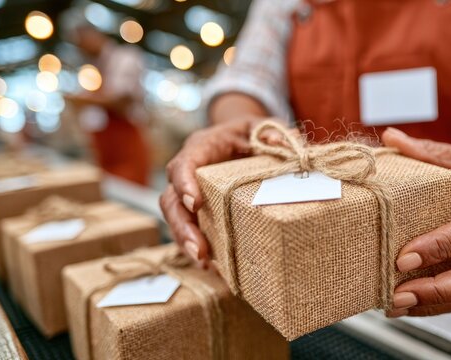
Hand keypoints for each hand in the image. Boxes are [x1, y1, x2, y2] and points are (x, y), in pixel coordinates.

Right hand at [159, 116, 294, 264]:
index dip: (184, 184)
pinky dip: (200, 248)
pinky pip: (191, 230)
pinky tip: (215, 267)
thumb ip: (272, 130)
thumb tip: (280, 142)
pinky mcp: (198, 210)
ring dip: (187, 242)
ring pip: (175, 219)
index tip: (195, 203)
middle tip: (199, 250)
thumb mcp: (261, 125)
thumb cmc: (250, 132)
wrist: (242, 138)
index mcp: (200, 148)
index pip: (183, 165)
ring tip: (205, 264)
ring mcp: (189, 192)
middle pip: (170, 200)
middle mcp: (187, 172)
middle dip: (182, 227)